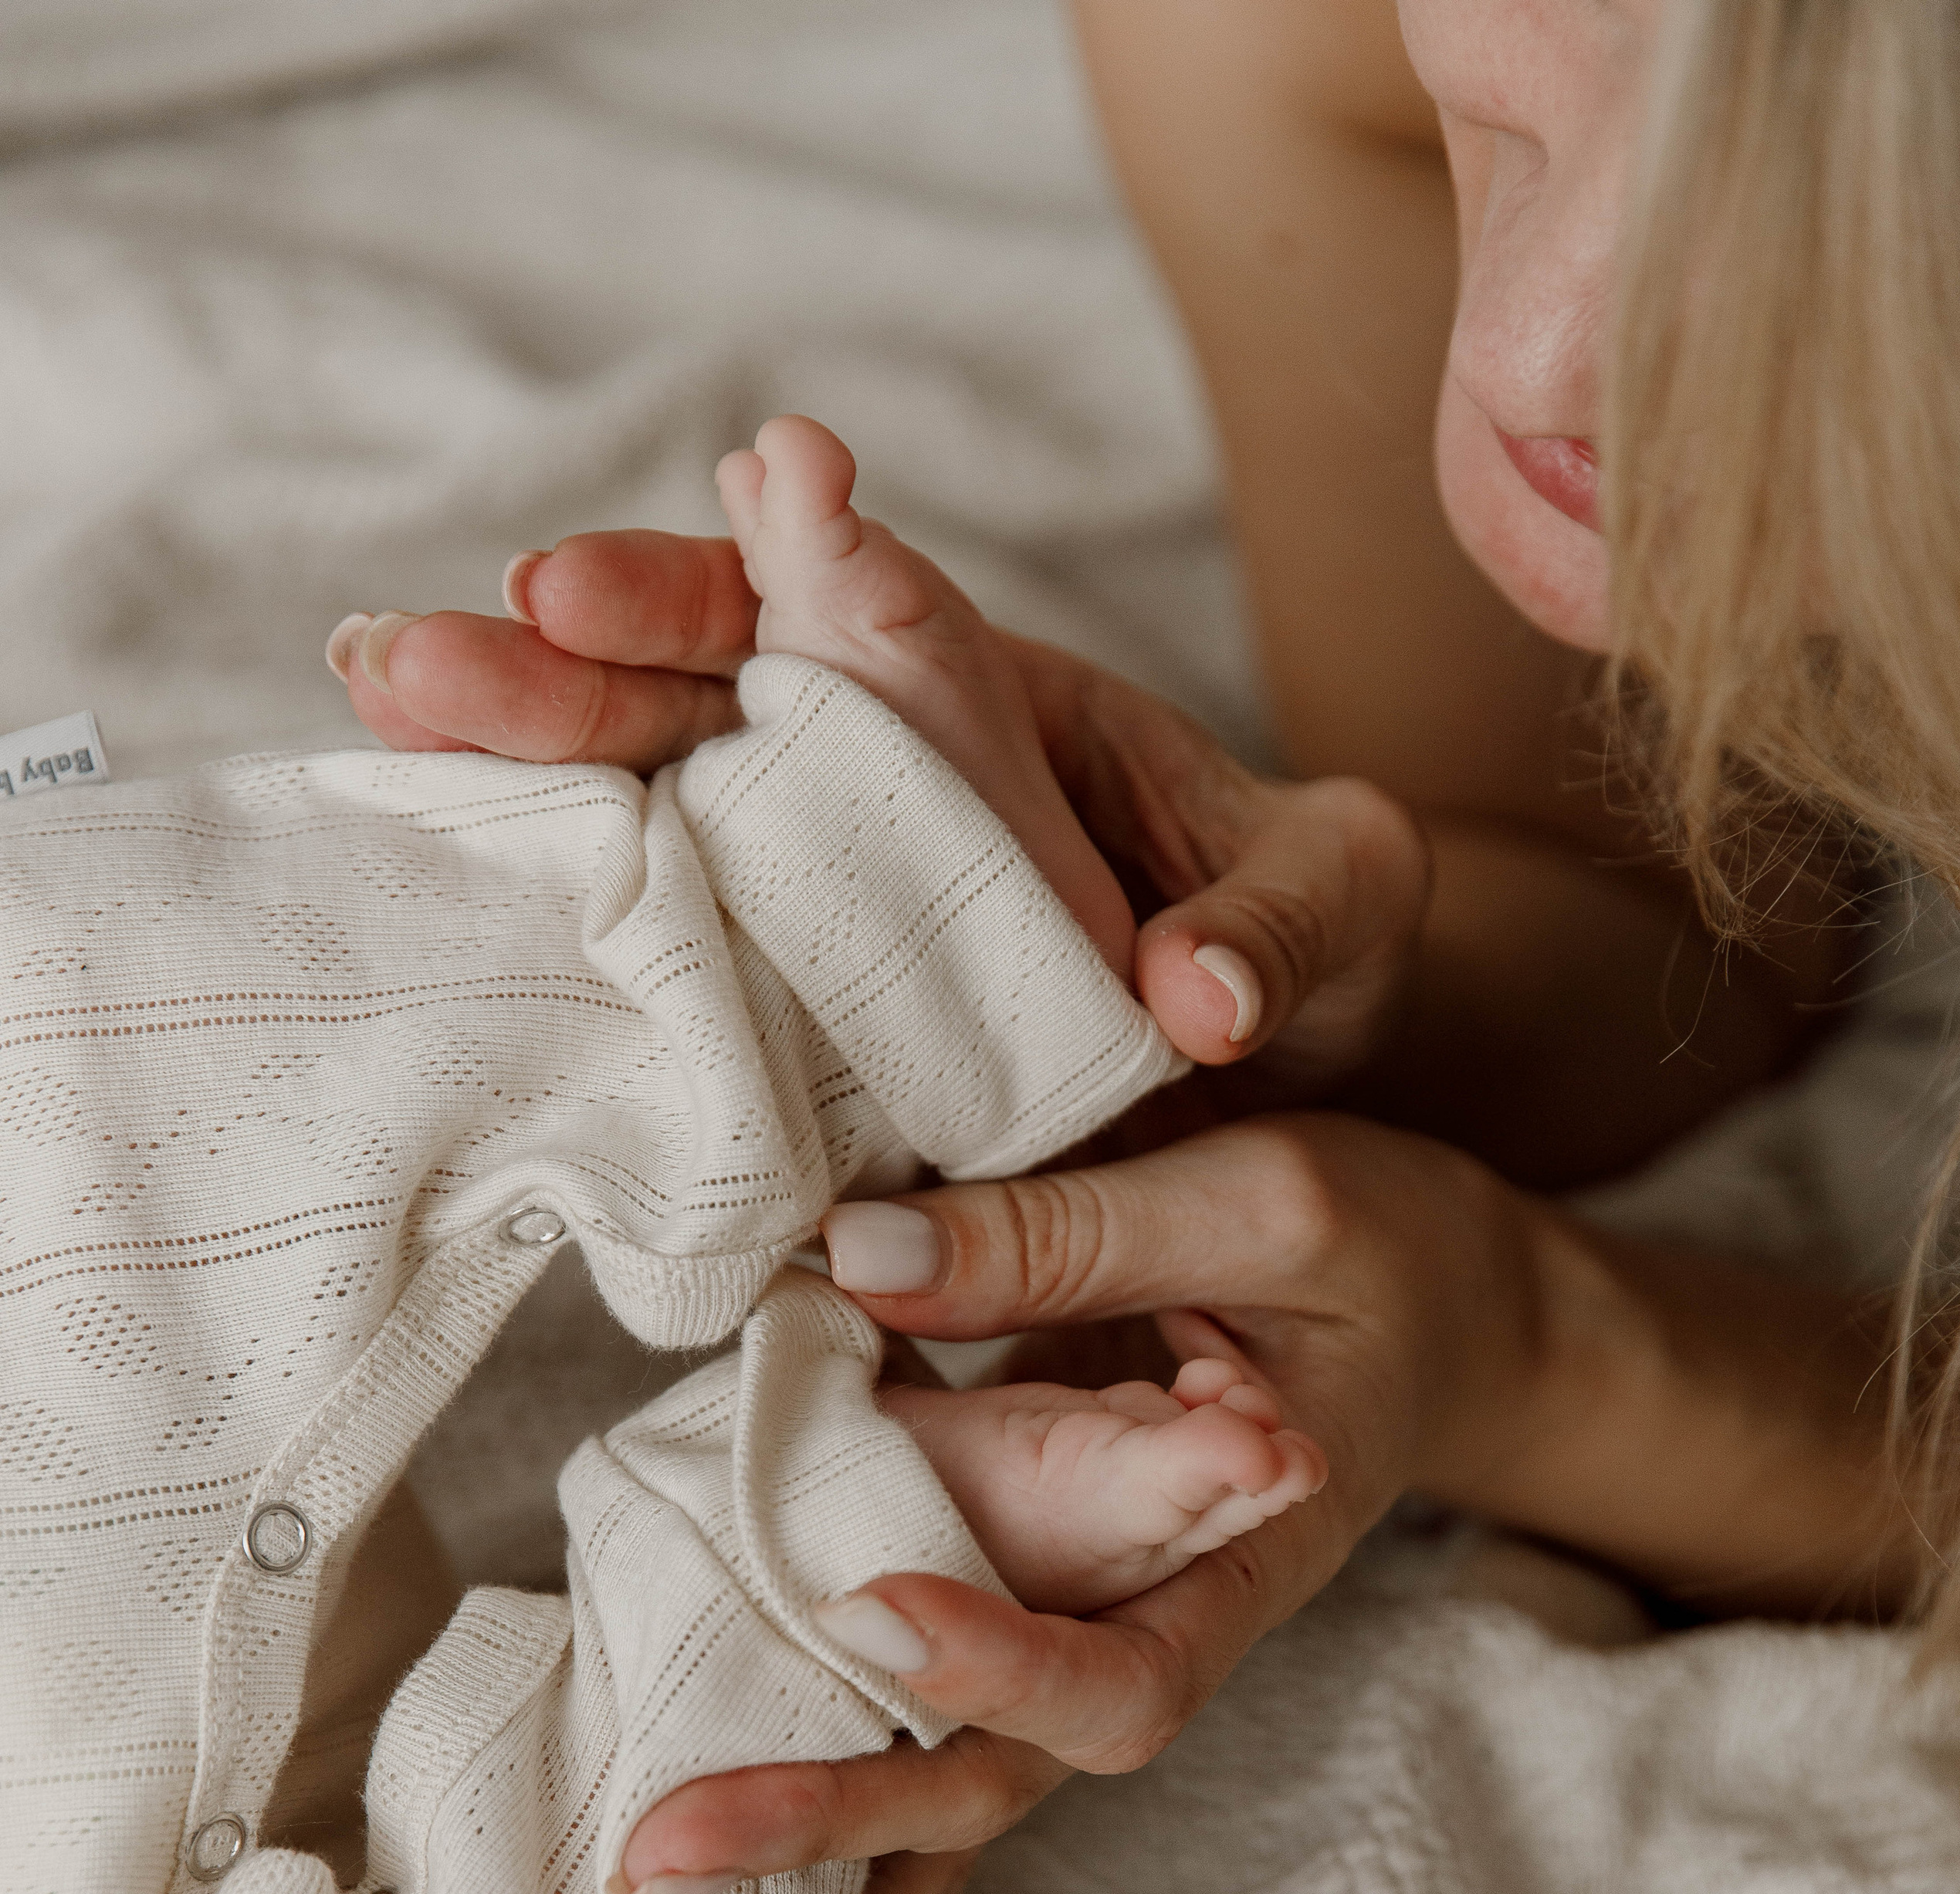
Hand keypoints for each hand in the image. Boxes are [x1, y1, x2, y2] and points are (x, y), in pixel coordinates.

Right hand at [329, 531, 1427, 1076]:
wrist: (1262, 1090)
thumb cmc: (1300, 957)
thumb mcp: (1342, 912)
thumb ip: (1287, 920)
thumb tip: (1197, 997)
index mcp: (994, 712)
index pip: (879, 618)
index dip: (804, 567)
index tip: (748, 507)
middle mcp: (872, 786)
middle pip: (705, 698)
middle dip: (577, 664)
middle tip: (440, 640)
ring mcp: (808, 899)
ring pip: (642, 807)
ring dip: (512, 755)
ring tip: (385, 701)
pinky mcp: (781, 1015)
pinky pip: (654, 953)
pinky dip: (549, 909)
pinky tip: (429, 872)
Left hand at [616, 1114, 1545, 1893]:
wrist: (1441, 1313)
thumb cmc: (1382, 1256)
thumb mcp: (1265, 1204)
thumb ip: (1071, 1238)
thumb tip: (858, 1258)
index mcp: (1242, 1567)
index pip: (1123, 1673)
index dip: (999, 1667)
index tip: (876, 1614)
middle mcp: (1149, 1632)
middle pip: (1000, 1779)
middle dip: (831, 1818)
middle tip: (663, 1848)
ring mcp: (1078, 1629)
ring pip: (945, 1778)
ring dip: (801, 1838)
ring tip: (638, 1885)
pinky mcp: (1021, 1592)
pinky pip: (916, 1705)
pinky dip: (811, 1755)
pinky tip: (689, 1800)